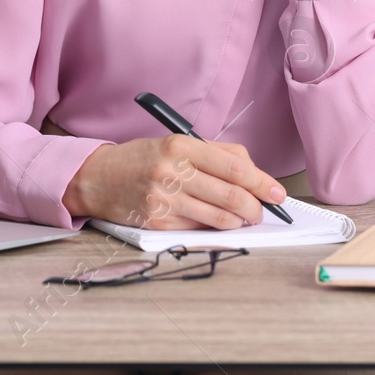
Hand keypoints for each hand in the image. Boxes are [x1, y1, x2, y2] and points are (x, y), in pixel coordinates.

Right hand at [61, 135, 287, 228]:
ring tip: (245, 219)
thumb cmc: (141, 159)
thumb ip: (215, 154)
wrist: (97, 178)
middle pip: (231, 195)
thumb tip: (254, 172)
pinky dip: (215, 229)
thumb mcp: (176, 144)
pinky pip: (199, 230)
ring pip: (219, 218)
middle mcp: (172, 172)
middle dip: (257, 207)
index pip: (234, 166)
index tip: (277, 192)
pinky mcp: (157, 224)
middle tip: (265, 211)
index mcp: (181, 146)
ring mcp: (164, 200)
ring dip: (240, 222)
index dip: (261, 182)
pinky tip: (218, 224)